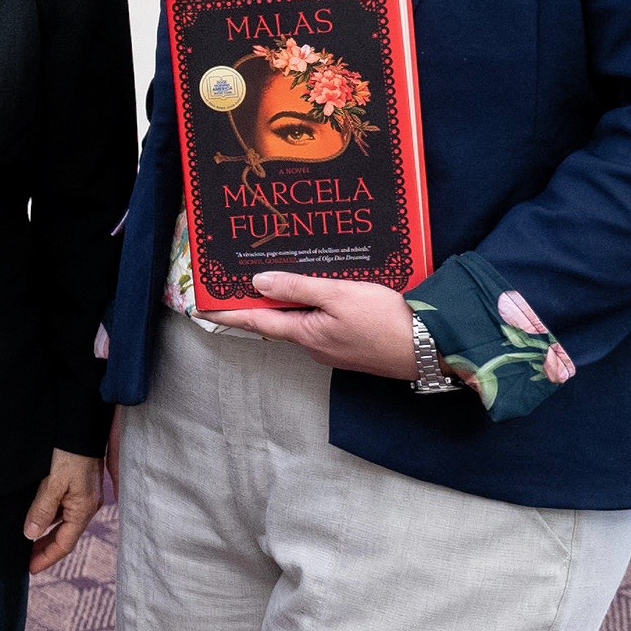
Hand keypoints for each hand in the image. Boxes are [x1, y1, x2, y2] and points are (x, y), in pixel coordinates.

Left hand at [23, 449, 103, 571]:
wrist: (82, 429)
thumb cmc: (70, 454)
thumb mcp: (53, 484)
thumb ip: (42, 510)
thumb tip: (31, 535)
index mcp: (83, 510)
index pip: (64, 544)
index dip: (47, 558)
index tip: (30, 569)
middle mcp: (87, 508)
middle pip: (65, 537)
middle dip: (46, 550)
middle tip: (26, 561)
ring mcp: (85, 498)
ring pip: (63, 524)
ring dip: (47, 535)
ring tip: (27, 543)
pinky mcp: (81, 489)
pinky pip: (64, 511)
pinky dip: (50, 519)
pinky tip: (37, 520)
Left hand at [244, 271, 422, 379]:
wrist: (429, 348)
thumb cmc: (385, 320)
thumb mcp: (338, 295)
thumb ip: (297, 289)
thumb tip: (258, 284)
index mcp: (305, 334)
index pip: (255, 322)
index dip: (227, 314)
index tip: (201, 309)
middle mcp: (314, 346)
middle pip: (277, 321)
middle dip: (258, 304)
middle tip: (237, 284)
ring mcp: (333, 349)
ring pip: (301, 322)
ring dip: (288, 304)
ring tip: (276, 281)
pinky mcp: (351, 346)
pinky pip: (322, 324)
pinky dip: (313, 309)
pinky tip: (319, 294)